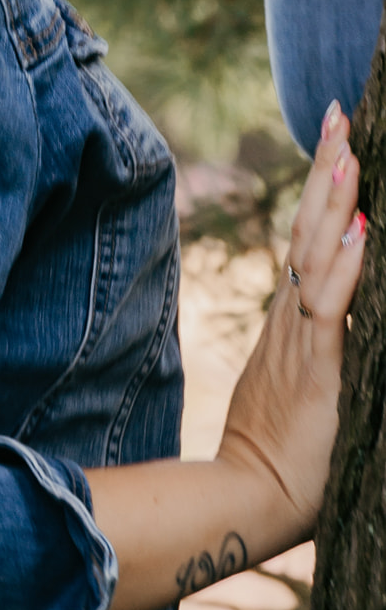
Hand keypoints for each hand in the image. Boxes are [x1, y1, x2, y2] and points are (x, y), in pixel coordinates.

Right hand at [218, 104, 366, 534]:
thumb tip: (342, 318)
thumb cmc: (283, 457)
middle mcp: (292, 314)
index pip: (311, 235)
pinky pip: (330, 306)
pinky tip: (361, 230)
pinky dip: (346, 266)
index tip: (337, 136)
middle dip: (328, 169)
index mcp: (292, 316)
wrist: (248, 496)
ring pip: (318, 253)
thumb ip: (320, 350)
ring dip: (335, 198)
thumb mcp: (306, 388)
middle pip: (311, 226)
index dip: (324, 186)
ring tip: (348, 147)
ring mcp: (300, 336)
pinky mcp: (315, 367)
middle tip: (339, 113)